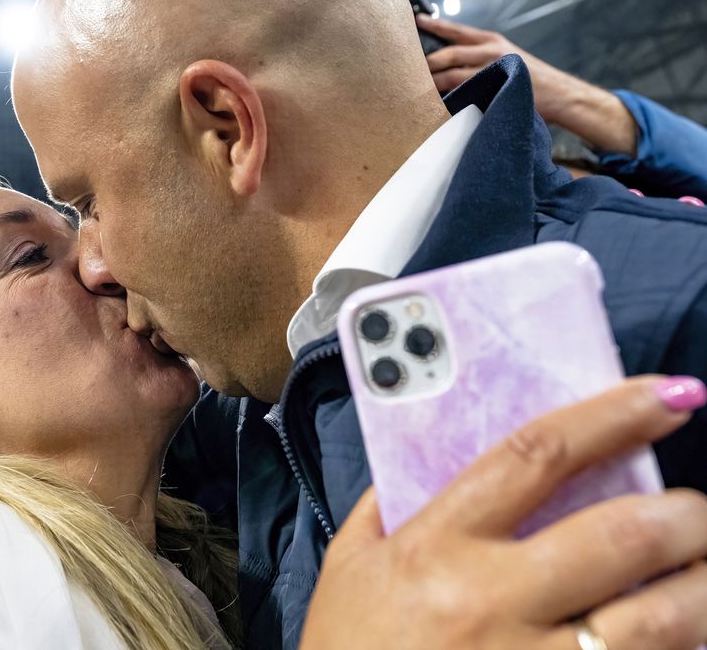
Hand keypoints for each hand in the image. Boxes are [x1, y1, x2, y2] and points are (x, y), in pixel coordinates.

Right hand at [298, 375, 706, 648]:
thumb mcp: (349, 566)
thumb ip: (391, 505)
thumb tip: (431, 450)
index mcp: (436, 544)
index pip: (538, 456)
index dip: (612, 416)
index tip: (667, 395)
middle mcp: (489, 600)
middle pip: (623, 537)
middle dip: (688, 517)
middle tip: (695, 514)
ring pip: (661, 621)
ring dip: (704, 590)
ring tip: (705, 576)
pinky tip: (686, 638)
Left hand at [418, 14, 638, 154]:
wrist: (561, 94)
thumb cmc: (528, 79)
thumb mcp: (504, 58)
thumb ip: (478, 57)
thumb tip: (443, 63)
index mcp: (490, 40)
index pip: (455, 30)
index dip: (433, 25)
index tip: (413, 20)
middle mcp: (491, 50)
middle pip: (447, 53)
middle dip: (425, 62)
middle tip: (403, 69)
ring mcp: (493, 69)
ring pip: (451, 74)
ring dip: (431, 83)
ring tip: (411, 90)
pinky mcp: (496, 87)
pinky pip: (463, 93)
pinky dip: (447, 98)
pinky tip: (433, 105)